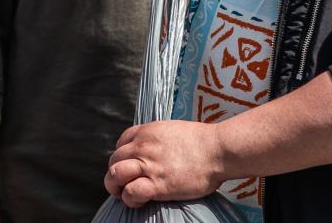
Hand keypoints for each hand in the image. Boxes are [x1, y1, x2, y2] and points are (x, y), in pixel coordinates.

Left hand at [105, 120, 224, 206]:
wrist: (217, 150)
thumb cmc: (201, 141)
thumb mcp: (172, 129)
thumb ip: (157, 138)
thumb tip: (154, 150)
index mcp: (146, 131)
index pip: (120, 143)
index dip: (123, 156)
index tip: (130, 165)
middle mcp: (143, 146)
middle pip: (114, 160)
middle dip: (115, 173)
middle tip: (124, 184)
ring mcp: (149, 165)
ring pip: (115, 174)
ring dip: (115, 186)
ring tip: (124, 193)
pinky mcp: (158, 185)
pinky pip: (131, 192)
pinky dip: (130, 198)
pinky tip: (138, 201)